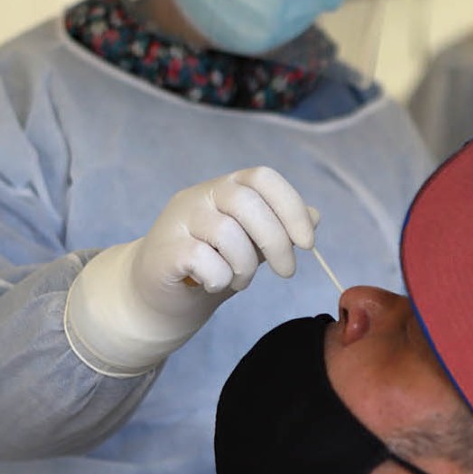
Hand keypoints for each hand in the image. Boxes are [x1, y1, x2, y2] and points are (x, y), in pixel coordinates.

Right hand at [65, 167, 317, 375]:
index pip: (262, 177)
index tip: (307, 243)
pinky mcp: (164, 250)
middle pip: (246, 202)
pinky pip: (203, 259)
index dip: (290, 207)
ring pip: (226, 233)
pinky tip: (213, 284)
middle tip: (286, 272)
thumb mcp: (252, 247)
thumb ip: (279, 229)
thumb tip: (314, 217)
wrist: (158, 296)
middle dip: (276, 241)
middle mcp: (201, 195)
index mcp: (226, 187)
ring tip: (241, 280)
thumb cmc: (210, 267)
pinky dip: (219, 278)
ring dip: (245, 266)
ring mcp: (179, 220)